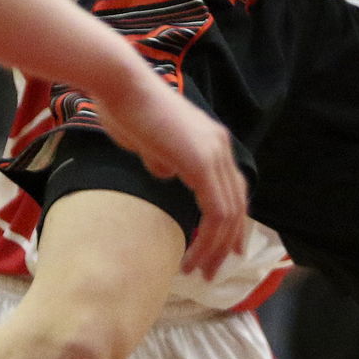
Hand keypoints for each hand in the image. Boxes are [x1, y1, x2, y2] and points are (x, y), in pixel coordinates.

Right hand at [90, 63, 247, 278]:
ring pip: (229, 214)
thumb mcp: (150, 143)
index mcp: (212, 139)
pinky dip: (207, 240)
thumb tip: (168, 174)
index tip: (226, 250)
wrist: (121, 86)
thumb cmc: (127, 108)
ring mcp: (214, 153)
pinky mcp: (201, 163)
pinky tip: (191, 256)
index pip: (234, 189)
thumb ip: (164, 159)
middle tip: (212, 270)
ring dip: (215, 248)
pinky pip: (215, 213)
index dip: (233, 222)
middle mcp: (220, 145)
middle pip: (237, 205)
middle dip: (226, 242)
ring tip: (199, 272)